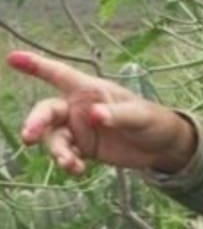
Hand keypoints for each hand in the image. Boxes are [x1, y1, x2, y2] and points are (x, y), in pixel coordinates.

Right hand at [7, 51, 196, 174]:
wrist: (162, 147)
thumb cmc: (153, 121)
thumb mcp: (139, 116)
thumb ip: (116, 115)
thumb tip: (93, 115)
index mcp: (91, 90)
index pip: (60, 74)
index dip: (36, 65)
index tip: (12, 58)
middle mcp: (78, 107)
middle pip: (47, 111)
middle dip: (36, 123)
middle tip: (29, 137)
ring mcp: (78, 129)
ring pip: (53, 137)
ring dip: (56, 150)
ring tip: (69, 163)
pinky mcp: (82, 148)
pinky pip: (65, 154)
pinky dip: (68, 162)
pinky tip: (78, 170)